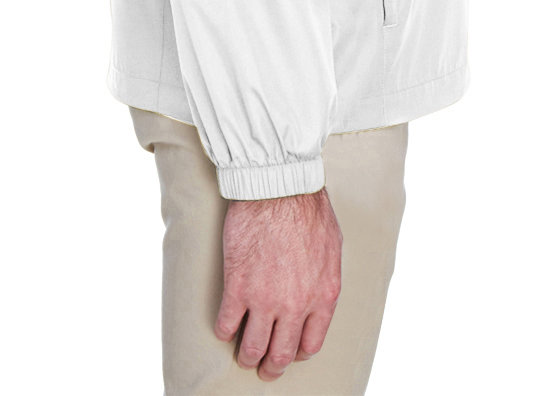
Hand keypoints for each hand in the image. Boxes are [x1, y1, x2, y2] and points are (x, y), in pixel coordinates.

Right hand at [213, 186, 342, 380]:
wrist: (279, 187)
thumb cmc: (308, 208)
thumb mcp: (332, 247)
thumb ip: (325, 278)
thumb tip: (318, 294)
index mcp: (323, 296)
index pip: (310, 343)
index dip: (297, 352)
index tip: (289, 351)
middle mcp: (296, 305)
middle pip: (281, 353)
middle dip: (271, 367)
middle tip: (264, 368)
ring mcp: (265, 299)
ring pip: (253, 347)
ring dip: (247, 355)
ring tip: (243, 354)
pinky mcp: (238, 286)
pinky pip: (227, 323)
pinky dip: (224, 330)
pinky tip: (224, 328)